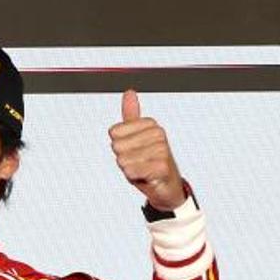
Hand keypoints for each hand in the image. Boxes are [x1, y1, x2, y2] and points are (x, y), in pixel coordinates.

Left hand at [108, 89, 184, 210]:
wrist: (167, 186)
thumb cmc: (149, 161)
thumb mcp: (136, 136)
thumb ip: (131, 115)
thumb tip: (129, 92)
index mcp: (150, 124)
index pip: (113, 132)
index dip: (120, 146)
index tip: (134, 150)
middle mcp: (158, 134)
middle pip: (116, 146)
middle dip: (124, 158)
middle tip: (139, 162)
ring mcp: (161, 150)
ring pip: (122, 159)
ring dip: (129, 168)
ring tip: (143, 169)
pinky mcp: (161, 167)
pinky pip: (131, 171)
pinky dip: (134, 177)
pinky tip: (146, 177)